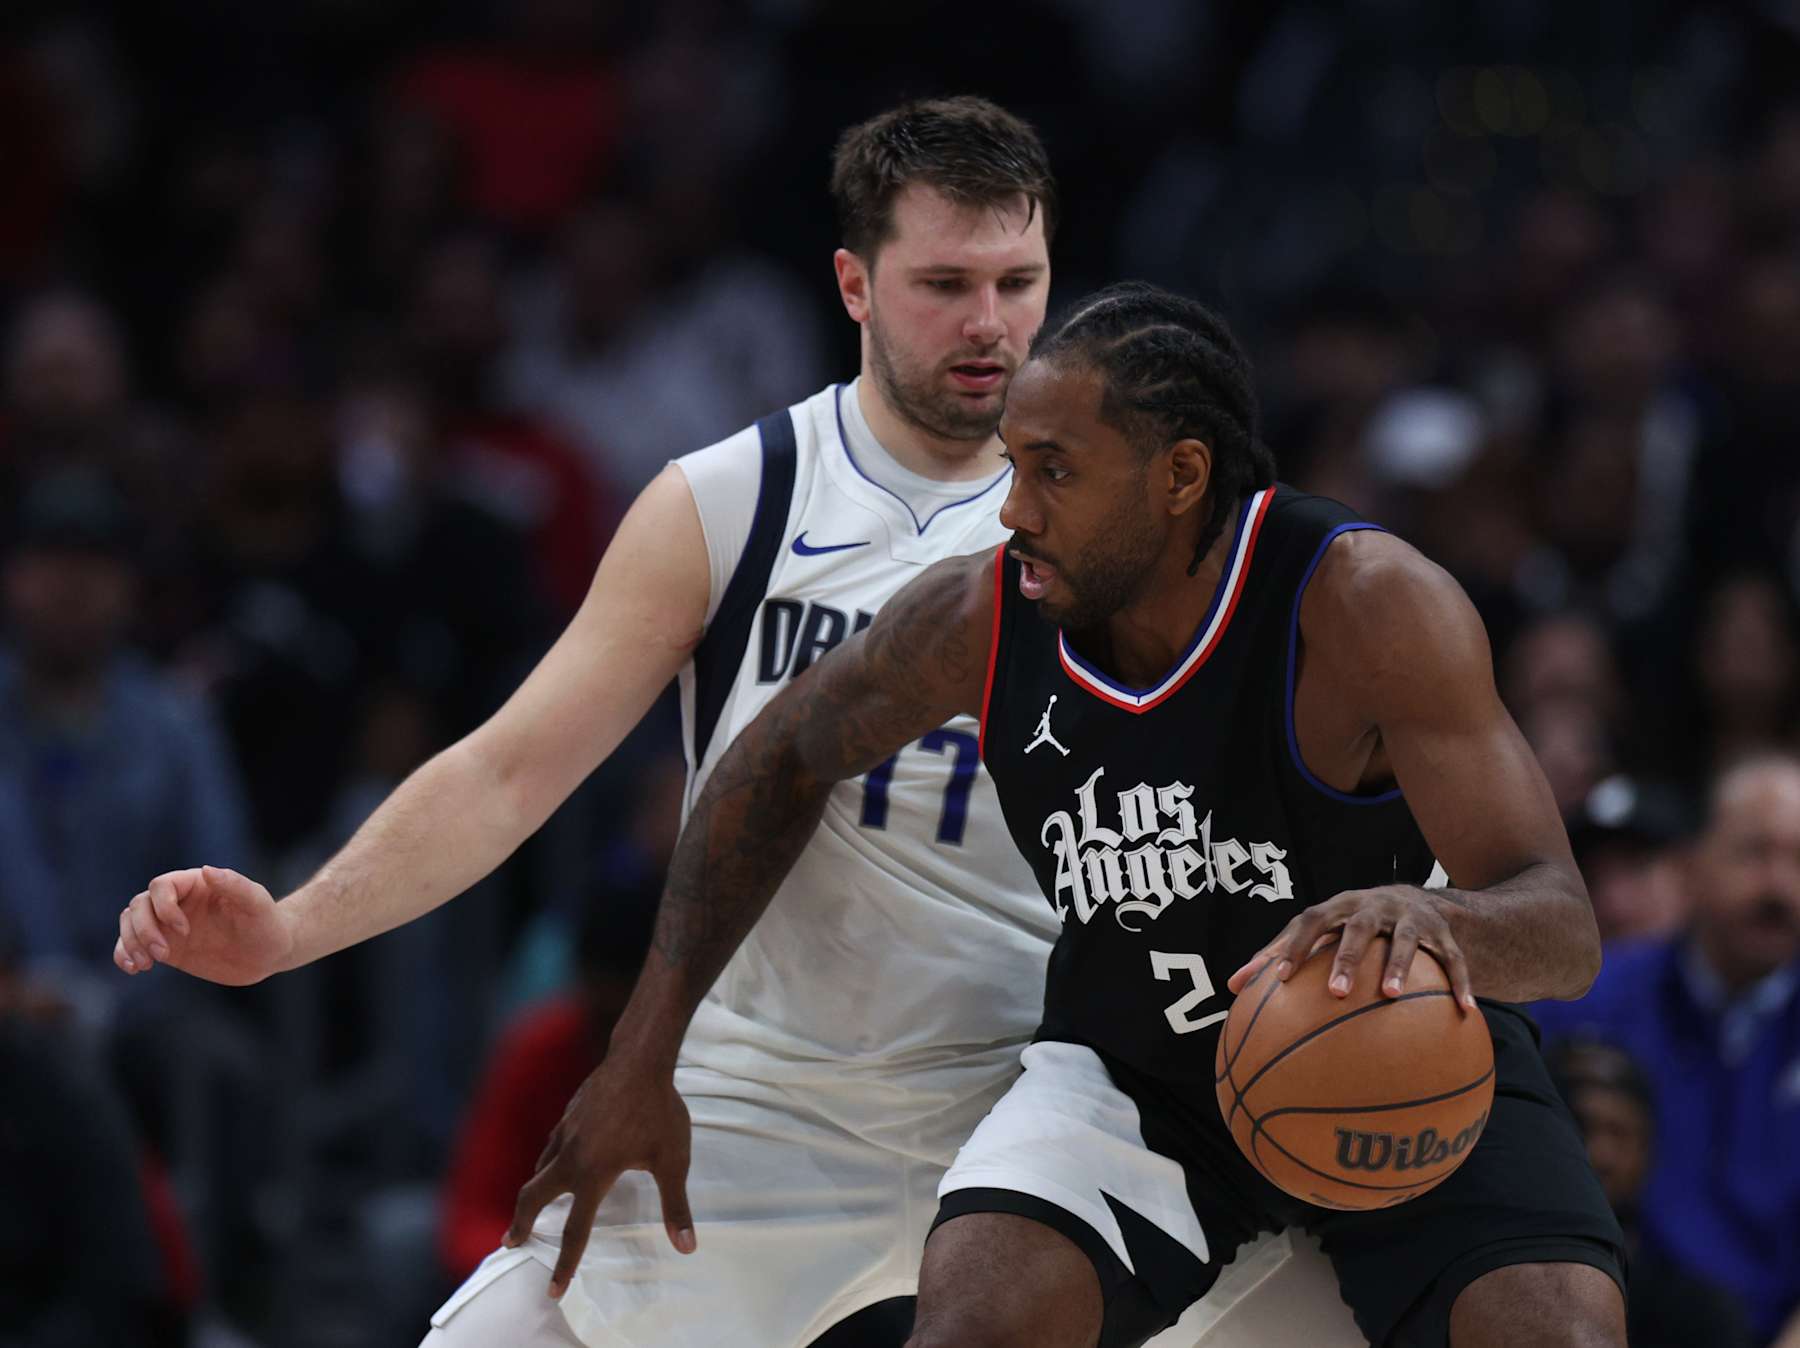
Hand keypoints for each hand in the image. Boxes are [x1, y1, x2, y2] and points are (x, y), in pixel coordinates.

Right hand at [113, 866, 293, 985]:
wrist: (269, 953)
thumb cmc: (267, 923)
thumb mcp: (257, 904)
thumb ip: (235, 885)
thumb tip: (206, 869)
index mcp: (197, 884)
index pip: (160, 886)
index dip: (164, 908)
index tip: (185, 930)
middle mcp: (179, 902)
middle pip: (139, 906)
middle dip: (143, 930)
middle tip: (163, 954)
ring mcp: (170, 925)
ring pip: (130, 923)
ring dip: (130, 942)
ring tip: (144, 964)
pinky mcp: (169, 948)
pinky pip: (133, 946)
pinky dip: (124, 955)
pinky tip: (134, 969)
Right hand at [505, 1052, 695, 1298]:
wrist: (639, 1059)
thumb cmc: (659, 1110)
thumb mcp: (673, 1160)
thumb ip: (676, 1206)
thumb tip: (687, 1246)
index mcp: (594, 1174)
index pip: (574, 1230)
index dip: (564, 1264)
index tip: (552, 1289)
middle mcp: (571, 1157)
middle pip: (533, 1197)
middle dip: (519, 1222)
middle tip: (510, 1242)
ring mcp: (566, 1132)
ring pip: (540, 1168)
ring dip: (533, 1191)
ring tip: (533, 1206)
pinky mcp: (569, 1114)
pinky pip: (551, 1145)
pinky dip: (547, 1161)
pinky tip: (556, 1160)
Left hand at [1226, 885, 1475, 1010]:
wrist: (1417, 902)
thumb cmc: (1351, 927)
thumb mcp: (1320, 932)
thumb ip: (1279, 956)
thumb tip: (1232, 989)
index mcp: (1338, 907)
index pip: (1310, 921)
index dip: (1294, 947)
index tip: (1278, 978)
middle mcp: (1373, 907)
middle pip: (1357, 927)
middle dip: (1346, 957)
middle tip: (1336, 993)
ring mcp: (1409, 918)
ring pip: (1404, 939)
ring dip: (1399, 966)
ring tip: (1391, 996)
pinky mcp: (1442, 934)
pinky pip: (1453, 959)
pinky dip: (1460, 983)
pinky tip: (1465, 1011)